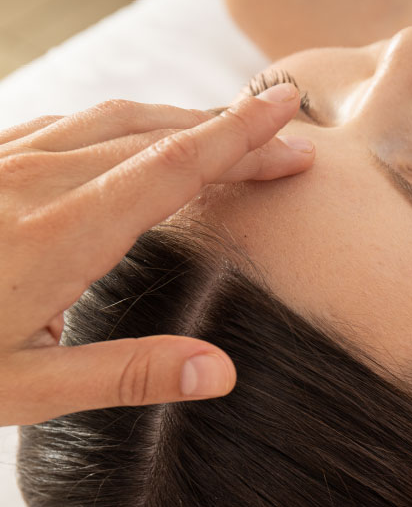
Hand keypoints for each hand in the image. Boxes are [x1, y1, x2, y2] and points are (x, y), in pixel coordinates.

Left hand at [0, 83, 313, 425]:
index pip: (171, 169)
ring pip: (111, 117)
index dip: (237, 138)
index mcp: (59, 237)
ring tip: (229, 131)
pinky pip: (67, 123)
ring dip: (180, 118)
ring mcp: (2, 162)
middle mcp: (34, 182)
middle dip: (229, 131)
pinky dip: (124, 122)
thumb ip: (124, 377)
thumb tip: (220, 373)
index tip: (288, 113)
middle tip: (287, 137)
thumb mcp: (19, 393)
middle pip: (154, 134)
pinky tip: (137, 136)